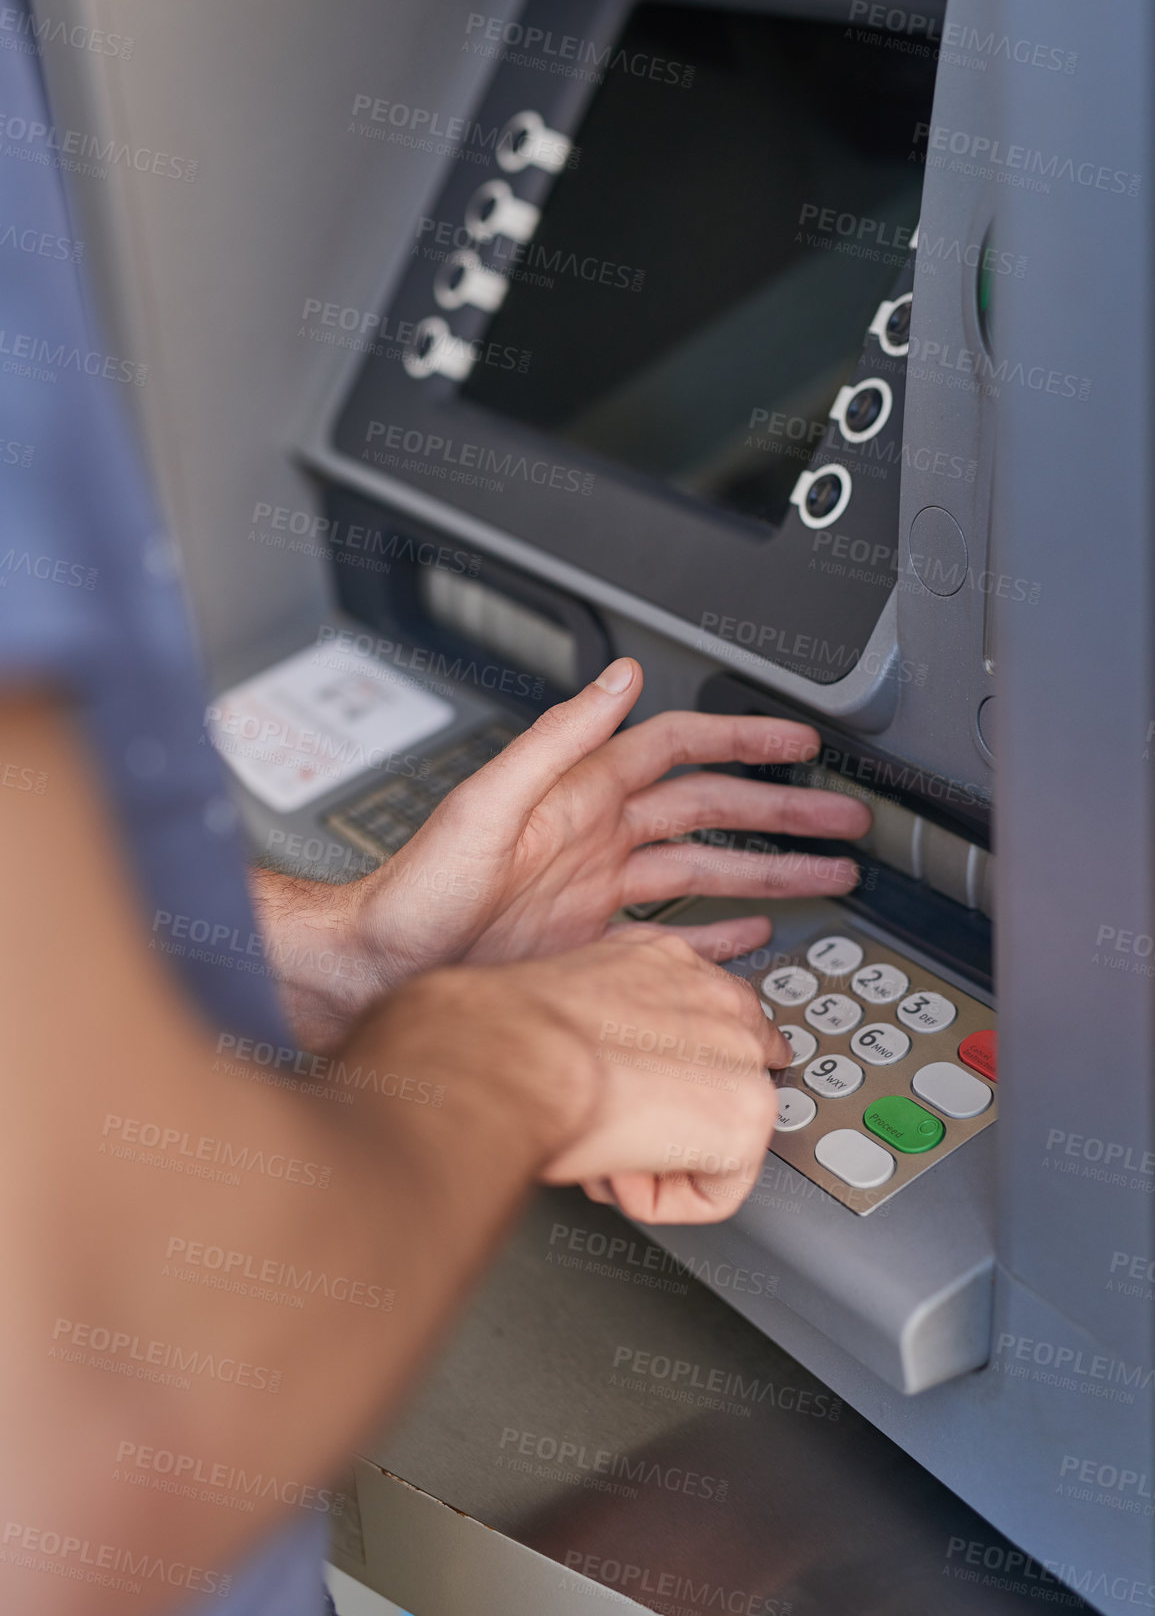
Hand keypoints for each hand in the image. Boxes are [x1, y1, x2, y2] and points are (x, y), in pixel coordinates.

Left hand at [254, 658, 870, 1046]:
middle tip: (844, 817)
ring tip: (831, 871)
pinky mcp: (590, 941)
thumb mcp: (486, 803)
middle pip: (713, 809)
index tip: (798, 741)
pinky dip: (720, 930)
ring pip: (707, 867)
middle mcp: (597, 836)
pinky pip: (673, 929)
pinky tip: (757, 928)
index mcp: (580, 795)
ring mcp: (598, 890)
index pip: (679, 749)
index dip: (741, 740)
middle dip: (783, 809)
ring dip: (770, 868)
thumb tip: (619, 679)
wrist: (380, 966)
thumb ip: (557, 739)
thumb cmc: (416, 888)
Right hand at [378, 926, 788, 1223]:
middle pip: (728, 1076)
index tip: (628, 1093)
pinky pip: (720, 1189)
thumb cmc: (506, 1034)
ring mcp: (740, 1053)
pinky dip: (667, 1200)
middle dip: (675, 1115)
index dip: (661, 1075)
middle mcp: (715, 994)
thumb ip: (602, 1019)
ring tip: (611, 1148)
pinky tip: (622, 1171)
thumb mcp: (565, 999)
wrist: (507, 1056)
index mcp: (666, 958)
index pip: (702, 1022)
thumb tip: (597, 1055)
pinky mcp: (745, 1113)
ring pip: (724, 1134)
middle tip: (616, 1126)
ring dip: (667, 1156)